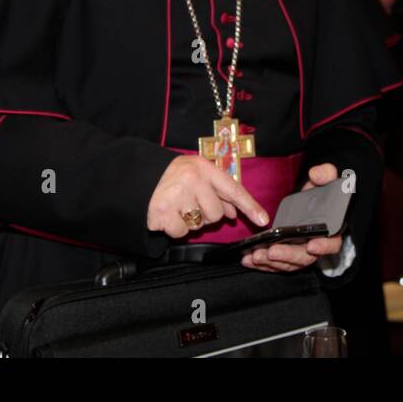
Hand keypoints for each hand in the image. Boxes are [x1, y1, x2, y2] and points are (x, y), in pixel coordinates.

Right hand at [147, 155, 269, 238]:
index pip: (233, 189)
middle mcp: (192, 179)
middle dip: (207, 214)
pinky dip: (175, 229)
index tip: (263, 220)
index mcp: (203, 168)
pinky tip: (168, 215)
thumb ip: (217, 191)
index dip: (250, 206)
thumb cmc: (172, 177)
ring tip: (178, 206)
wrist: (139, 177)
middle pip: (217, 213)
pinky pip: (182, 233)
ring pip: (200, 225)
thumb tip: (234, 212)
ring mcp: (177, 195)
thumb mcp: (196, 175)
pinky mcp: (163, 212)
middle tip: (191, 203)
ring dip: (190, 222)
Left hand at [242, 163, 343, 272]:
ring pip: (288, 264)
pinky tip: (248, 260)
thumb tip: (316, 174)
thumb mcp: (325, 179)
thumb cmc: (319, 192)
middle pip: (305, 257)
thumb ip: (325, 174)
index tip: (311, 245)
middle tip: (272, 251)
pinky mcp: (285, 257)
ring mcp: (300, 253)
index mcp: (330, 230)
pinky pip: (275, 265)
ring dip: (271, 263)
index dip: (324, 246)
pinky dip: (262, 265)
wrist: (308, 202)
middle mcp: (316, 246)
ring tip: (256, 255)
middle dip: (288, 255)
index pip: (332, 243)